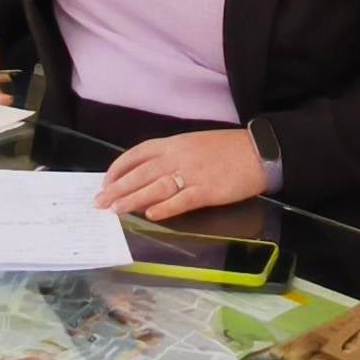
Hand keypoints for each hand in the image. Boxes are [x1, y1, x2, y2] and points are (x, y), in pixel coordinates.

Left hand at [95, 128, 266, 221]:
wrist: (258, 152)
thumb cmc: (226, 149)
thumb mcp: (194, 144)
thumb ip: (171, 157)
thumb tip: (147, 175)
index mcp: (174, 144)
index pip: (137, 154)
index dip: (118, 168)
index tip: (105, 181)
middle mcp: (178, 157)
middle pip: (140, 174)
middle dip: (117, 189)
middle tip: (101, 202)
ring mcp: (192, 175)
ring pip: (155, 188)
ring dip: (133, 200)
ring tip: (116, 210)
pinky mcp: (207, 191)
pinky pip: (181, 201)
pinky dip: (164, 209)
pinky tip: (150, 216)